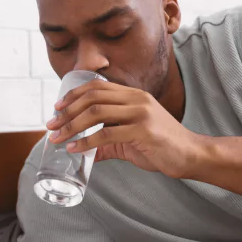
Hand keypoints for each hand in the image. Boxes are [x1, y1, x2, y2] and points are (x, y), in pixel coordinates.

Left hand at [47, 80, 201, 177]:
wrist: (191, 155)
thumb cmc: (162, 147)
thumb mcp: (130, 142)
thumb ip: (108, 144)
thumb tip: (85, 152)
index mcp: (133, 95)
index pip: (97, 87)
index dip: (73, 95)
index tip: (57, 108)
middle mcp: (136, 99)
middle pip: (92, 97)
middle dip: (67, 111)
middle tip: (51, 125)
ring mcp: (140, 113)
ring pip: (96, 113)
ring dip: (71, 126)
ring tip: (57, 138)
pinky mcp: (143, 130)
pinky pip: (106, 134)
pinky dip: (86, 142)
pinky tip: (75, 148)